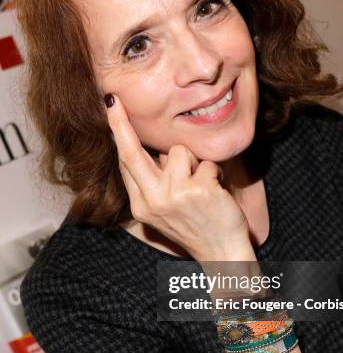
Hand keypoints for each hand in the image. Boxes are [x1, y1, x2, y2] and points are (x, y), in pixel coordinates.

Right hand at [105, 94, 250, 260]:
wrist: (221, 253)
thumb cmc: (195, 227)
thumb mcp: (163, 212)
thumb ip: (152, 183)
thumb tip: (146, 147)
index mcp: (141, 206)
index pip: (125, 163)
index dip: (118, 135)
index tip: (111, 110)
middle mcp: (153, 201)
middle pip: (133, 153)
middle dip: (121, 123)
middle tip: (113, 99)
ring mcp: (176, 196)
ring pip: (178, 151)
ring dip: (193, 161)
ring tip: (200, 183)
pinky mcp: (199, 191)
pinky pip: (205, 163)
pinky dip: (214, 173)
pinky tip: (215, 191)